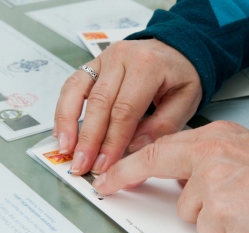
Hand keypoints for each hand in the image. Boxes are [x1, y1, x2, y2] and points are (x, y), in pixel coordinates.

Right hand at [54, 39, 201, 174]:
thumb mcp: (186, 100)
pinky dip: (64, 110)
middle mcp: (122, 58)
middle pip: (99, 103)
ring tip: (65, 151)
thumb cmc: (180, 76)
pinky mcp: (93, 63)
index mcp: (148, 66)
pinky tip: (62, 132)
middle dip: (89, 139)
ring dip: (68, 124)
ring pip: (77, 92)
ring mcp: (104, 58)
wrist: (176, 49)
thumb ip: (163, 126)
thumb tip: (133, 148)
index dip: (112, 141)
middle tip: (82, 166)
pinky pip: (72, 86)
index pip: (125, 110)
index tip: (105, 166)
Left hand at [92, 121, 248, 232]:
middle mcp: (211, 151)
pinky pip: (206, 228)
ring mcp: (212, 179)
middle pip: (156, 162)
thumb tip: (183, 176)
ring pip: (188, 208)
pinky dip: (222, 231)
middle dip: (126, 175)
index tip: (113, 172)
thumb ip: (211, 160)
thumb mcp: (245, 154)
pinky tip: (245, 221)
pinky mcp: (218, 208)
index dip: (133, 161)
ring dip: (208, 216)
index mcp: (217, 136)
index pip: (164, 145)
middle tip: (106, 185)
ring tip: (240, 209)